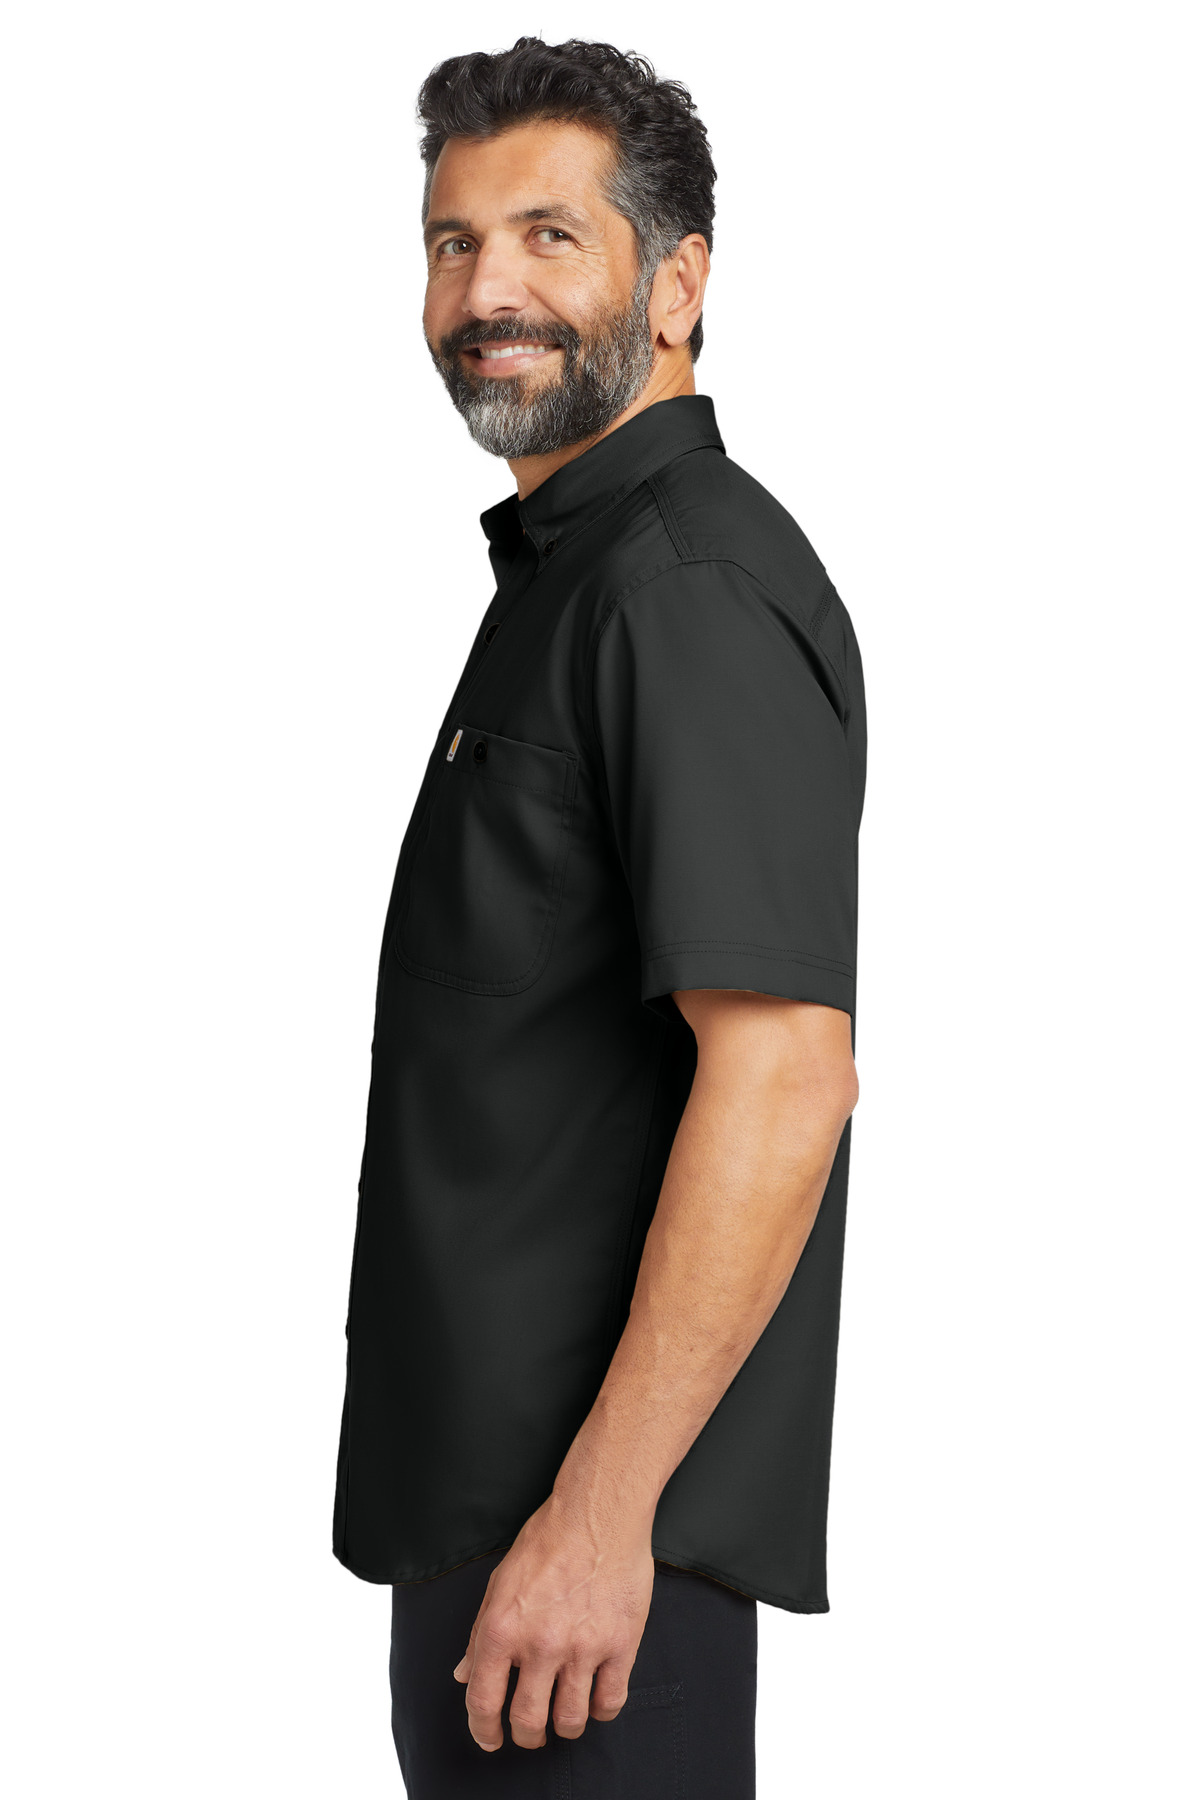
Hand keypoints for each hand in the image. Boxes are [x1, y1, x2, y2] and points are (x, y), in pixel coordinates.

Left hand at [451, 1493, 655, 1750]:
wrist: (597, 1514)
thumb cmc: (547, 1540)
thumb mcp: (499, 1583)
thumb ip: (480, 1634)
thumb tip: (465, 1675)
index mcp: (502, 1628)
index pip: (483, 1701)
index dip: (483, 1730)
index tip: (490, 1739)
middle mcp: (540, 1644)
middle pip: (528, 1722)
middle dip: (527, 1737)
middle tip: (532, 1733)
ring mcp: (582, 1647)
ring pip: (571, 1720)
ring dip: (564, 1727)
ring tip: (564, 1717)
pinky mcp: (619, 1644)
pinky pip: (610, 1701)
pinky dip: (601, 1710)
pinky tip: (595, 1699)